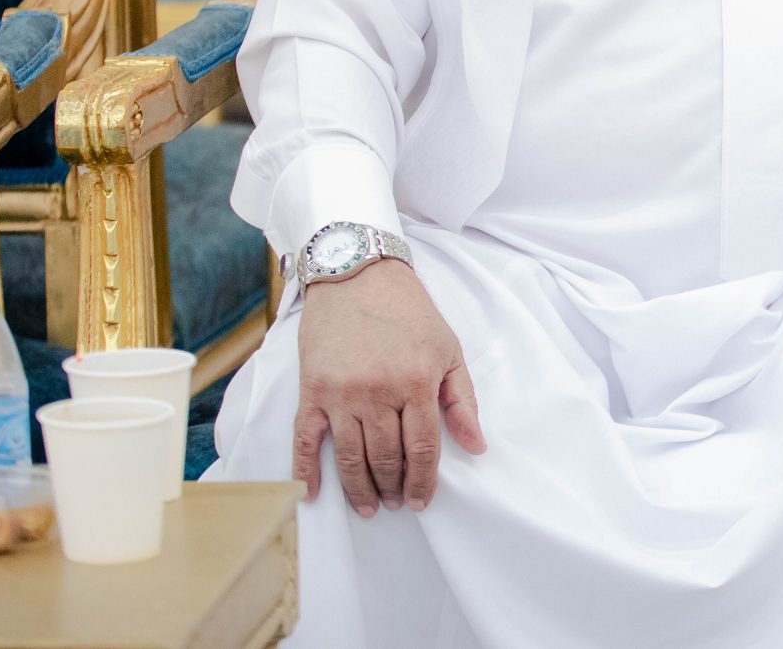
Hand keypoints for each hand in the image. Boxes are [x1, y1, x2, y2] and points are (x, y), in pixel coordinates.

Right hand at [295, 259, 483, 514]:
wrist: (359, 275)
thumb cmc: (409, 313)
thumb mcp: (448, 350)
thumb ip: (462, 400)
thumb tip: (476, 446)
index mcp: (416, 383)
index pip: (422, 448)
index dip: (423, 480)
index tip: (422, 501)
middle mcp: (378, 393)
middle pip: (385, 457)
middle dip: (393, 487)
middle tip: (396, 504)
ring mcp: (341, 394)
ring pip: (350, 456)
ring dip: (359, 488)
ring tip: (368, 507)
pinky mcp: (311, 390)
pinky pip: (306, 439)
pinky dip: (307, 470)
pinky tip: (312, 494)